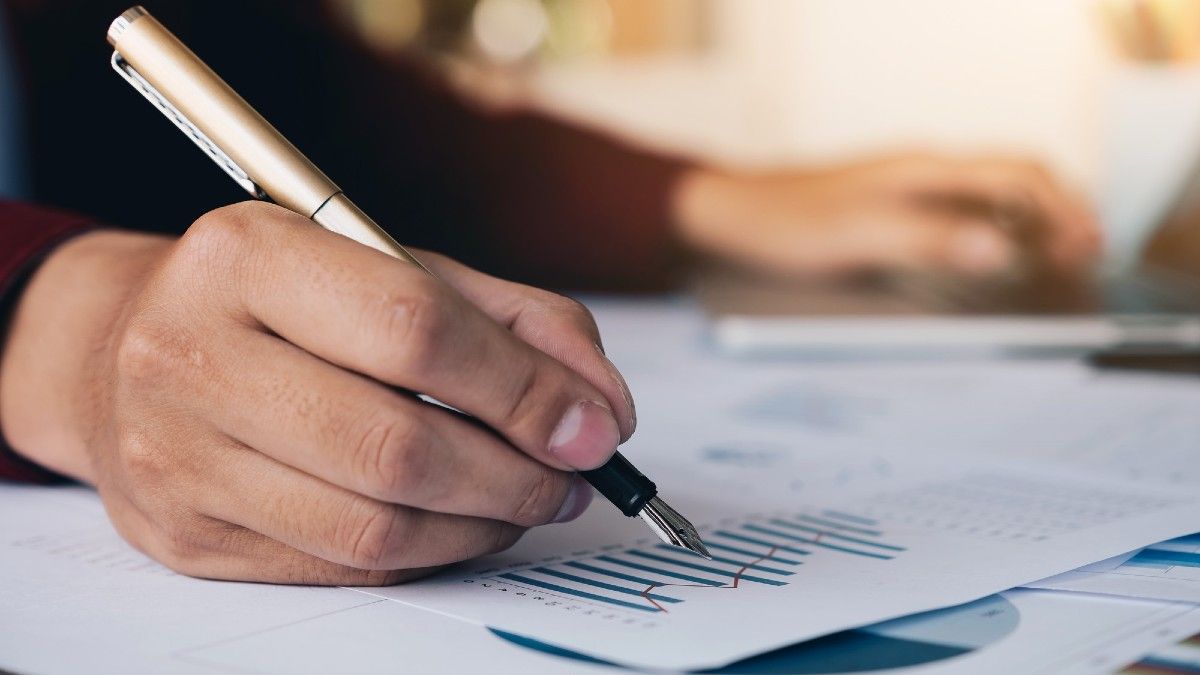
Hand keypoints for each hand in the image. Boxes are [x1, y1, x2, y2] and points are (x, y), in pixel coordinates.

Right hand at [0, 202, 634, 584]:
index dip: (523, 387)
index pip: (414, 327)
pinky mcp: (186, 535)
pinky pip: (345, 566)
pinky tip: (461, 521)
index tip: (596, 425)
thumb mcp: (396, 269)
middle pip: (396, 446)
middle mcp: (192, 354)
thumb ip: (515, 321)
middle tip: (572, 475)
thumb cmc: (287, 304)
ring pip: (375, 526)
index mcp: (249, 256)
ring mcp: (178, 456)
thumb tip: (601, 408)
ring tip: (528, 497)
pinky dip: (431, 552)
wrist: (125, 352)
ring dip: (485, 523)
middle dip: (516, 475)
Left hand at [672, 153, 1100, 277]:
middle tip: (1085, 256)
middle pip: (1014, 179)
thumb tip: (1000, 248)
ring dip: (1028, 223)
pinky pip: (958, 213)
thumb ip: (930, 239)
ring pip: (989, 195)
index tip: (1087, 248)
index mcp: (925, 170)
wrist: (730, 213)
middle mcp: (923, 172)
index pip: (1019, 175)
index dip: (1062, 209)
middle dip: (1058, 213)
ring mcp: (907, 189)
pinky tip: (991, 260)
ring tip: (1054, 260)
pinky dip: (992, 233)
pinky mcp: (889, 210)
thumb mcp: (859, 236)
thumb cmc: (786, 222)